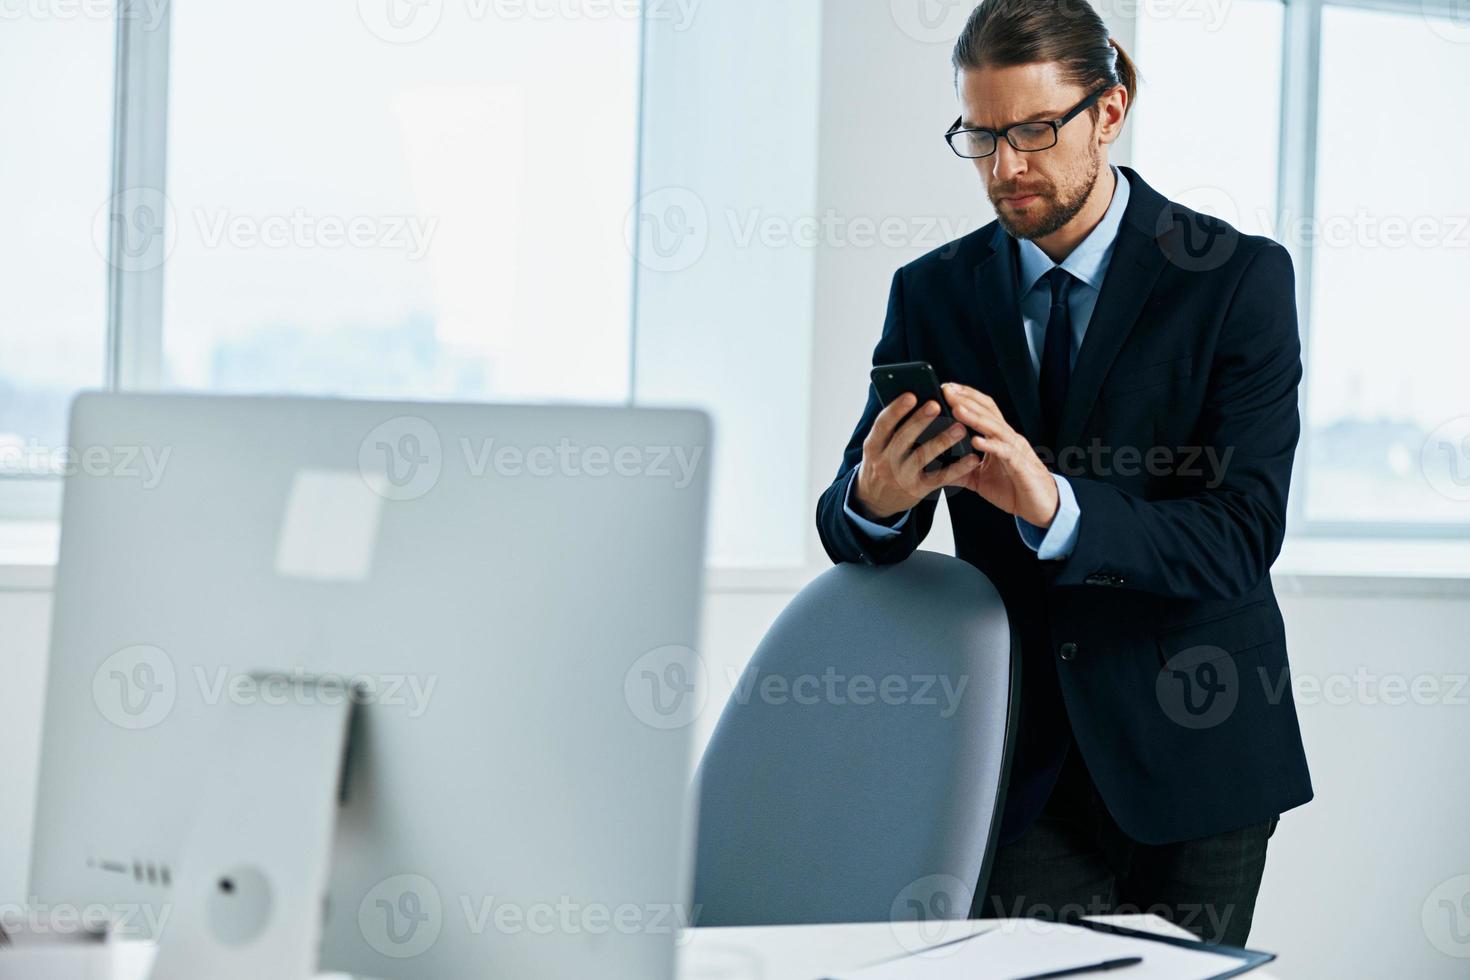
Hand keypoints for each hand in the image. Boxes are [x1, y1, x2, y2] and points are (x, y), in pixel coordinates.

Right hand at [852, 393, 981, 520]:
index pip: (882, 425)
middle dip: (919, 421)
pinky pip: (940, 478)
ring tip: (960, 428)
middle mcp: (885, 462)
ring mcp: (902, 477)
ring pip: (922, 457)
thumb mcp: (877, 447)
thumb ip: (892, 428)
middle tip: (936, 404)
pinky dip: (957, 468)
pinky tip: (972, 458)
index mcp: (873, 446)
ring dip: (942, 441)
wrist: (876, 500)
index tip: (911, 395)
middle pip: (903, 439)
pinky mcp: (918, 490)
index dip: (896, 410)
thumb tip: (917, 399)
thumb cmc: (882, 462)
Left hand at [941, 383, 1059, 527]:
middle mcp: (1008, 438)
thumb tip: (938, 468)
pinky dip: (990, 445)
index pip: (983, 409)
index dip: (966, 396)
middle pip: (988, 411)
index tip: (946, 388)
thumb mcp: (980, 479)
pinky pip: (1004, 452)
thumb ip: (962, 470)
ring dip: (975, 417)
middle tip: (946, 389)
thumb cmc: (1014, 489)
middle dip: (966, 399)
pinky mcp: (1020, 465)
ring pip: (995, 427)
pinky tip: (975, 441)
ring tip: (957, 408)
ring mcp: (1015, 449)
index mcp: (999, 438)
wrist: (1040, 507)